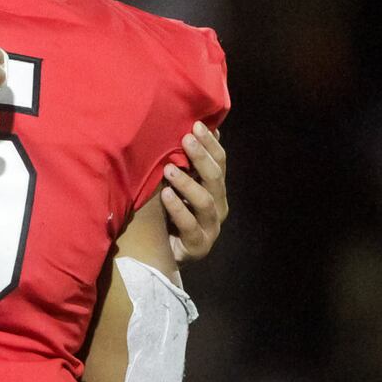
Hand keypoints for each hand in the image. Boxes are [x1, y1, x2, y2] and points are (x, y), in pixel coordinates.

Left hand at [160, 122, 227, 263]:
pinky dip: (178, 208)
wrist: (162, 256)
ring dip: (188, 183)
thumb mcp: (177, 186)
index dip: (210, 144)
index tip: (196, 124)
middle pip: (215, 178)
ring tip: (169, 168)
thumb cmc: (169, 214)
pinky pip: (189, 226)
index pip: (219, 163)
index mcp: (216, 190)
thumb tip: (189, 129)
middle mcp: (218, 207)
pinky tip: (165, 194)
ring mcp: (210, 228)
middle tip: (185, 139)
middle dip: (201, 157)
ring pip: (205, 202)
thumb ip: (184, 165)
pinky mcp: (197, 246)